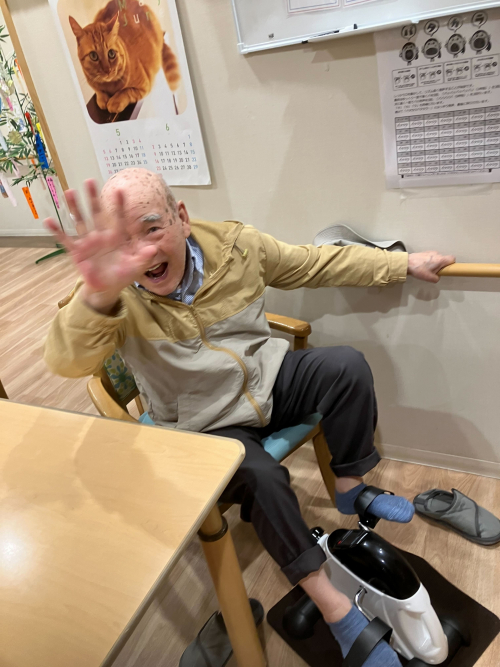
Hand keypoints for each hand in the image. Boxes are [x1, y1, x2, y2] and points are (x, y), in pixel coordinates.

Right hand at [44, 179, 156, 313]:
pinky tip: (48, 220)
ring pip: (81, 221)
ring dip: (75, 207)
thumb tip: (154, 248)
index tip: (119, 190)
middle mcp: (101, 235)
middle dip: (93, 198)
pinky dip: (57, 231)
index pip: (118, 218)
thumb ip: (144, 257)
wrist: (107, 288)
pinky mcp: (77, 251)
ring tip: (69, 192)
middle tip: (89, 181)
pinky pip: (66, 239)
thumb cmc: (122, 275)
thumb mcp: (136, 267)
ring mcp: (88, 242)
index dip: (119, 205)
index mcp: (117, 237)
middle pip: (97, 213)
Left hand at [407, 251, 455, 282]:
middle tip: (435, 271)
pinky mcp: (425, 252)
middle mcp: (438, 254)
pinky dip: (429, 261)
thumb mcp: (430, 278)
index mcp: (441, 260)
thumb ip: (437, 278)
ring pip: (437, 258)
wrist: (407, 263)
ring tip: (427, 269)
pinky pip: (431, 256)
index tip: (447, 269)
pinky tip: (423, 265)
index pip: (453, 258)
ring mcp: (431, 252)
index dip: (452, 264)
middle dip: (442, 265)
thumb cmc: (419, 270)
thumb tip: (437, 277)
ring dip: (435, 263)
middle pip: (444, 259)